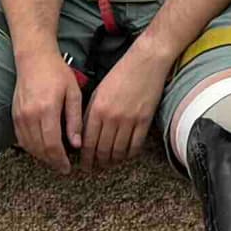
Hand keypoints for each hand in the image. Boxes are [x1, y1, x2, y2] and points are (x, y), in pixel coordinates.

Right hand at [12, 52, 84, 171]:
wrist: (34, 58)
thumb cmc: (57, 73)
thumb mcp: (73, 93)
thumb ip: (74, 120)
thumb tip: (77, 144)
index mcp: (47, 110)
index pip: (52, 145)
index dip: (60, 160)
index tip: (68, 168)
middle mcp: (30, 116)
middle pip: (40, 149)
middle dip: (52, 162)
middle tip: (63, 167)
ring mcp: (20, 116)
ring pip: (29, 147)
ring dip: (42, 157)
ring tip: (54, 160)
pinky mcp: (14, 115)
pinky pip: (21, 139)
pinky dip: (31, 148)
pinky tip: (41, 149)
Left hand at [80, 39, 165, 168]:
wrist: (146, 62)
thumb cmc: (120, 74)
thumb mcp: (99, 91)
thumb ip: (90, 113)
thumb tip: (84, 135)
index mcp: (97, 109)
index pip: (88, 142)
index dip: (86, 158)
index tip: (85, 165)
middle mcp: (111, 117)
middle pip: (102, 150)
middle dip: (98, 163)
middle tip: (96, 168)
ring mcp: (129, 120)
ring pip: (118, 151)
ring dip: (113, 161)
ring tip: (111, 163)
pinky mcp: (144, 121)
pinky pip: (135, 145)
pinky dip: (129, 154)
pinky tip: (126, 155)